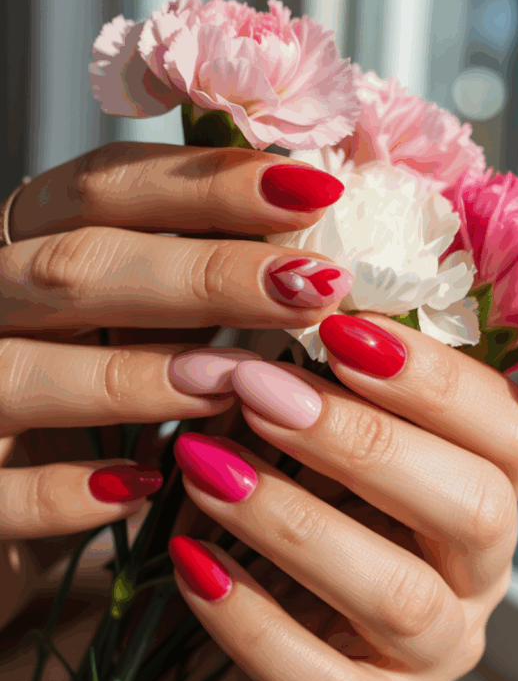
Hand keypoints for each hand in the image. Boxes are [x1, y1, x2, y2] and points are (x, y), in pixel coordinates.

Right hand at [0, 141, 348, 680]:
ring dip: (134, 375)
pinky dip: (66, 491)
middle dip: (201, 274)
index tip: (312, 191)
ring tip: (238, 381)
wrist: (6, 495)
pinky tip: (144, 485)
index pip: (105, 188)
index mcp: (26, 242)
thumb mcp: (131, 321)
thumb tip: (323, 256)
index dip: (206, 184)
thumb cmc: (84, 395)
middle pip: (74, 267)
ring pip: (20, 370)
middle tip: (312, 284)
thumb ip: (196, 283)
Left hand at [170, 313, 517, 680]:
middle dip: (364, 442)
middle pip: (473, 507)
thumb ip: (308, 376)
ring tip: (207, 468)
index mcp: (482, 485)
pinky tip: (192, 563)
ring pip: (400, 595)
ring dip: (295, 520)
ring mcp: (431, 654)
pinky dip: (251, 620)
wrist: (210, 609)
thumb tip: (280, 296)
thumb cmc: (278, 490)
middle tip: (261, 391)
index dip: (436, 379)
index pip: (510, 430)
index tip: (340, 330)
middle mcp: (479, 573)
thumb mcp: (297, 427)